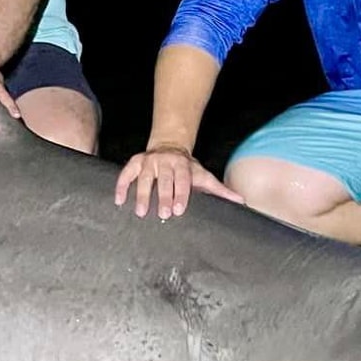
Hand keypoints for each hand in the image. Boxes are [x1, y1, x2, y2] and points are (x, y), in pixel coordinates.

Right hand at [114, 144, 245, 218]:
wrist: (169, 147)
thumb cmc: (187, 169)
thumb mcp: (204, 176)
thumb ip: (220, 190)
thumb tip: (241, 202)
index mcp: (183, 166)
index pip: (183, 180)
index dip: (181, 194)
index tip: (178, 209)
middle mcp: (165, 162)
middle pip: (164, 180)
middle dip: (162, 196)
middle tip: (162, 214)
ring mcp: (148, 162)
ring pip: (143, 178)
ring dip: (140, 194)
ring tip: (139, 212)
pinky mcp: (135, 163)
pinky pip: (125, 173)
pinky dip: (120, 186)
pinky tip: (118, 200)